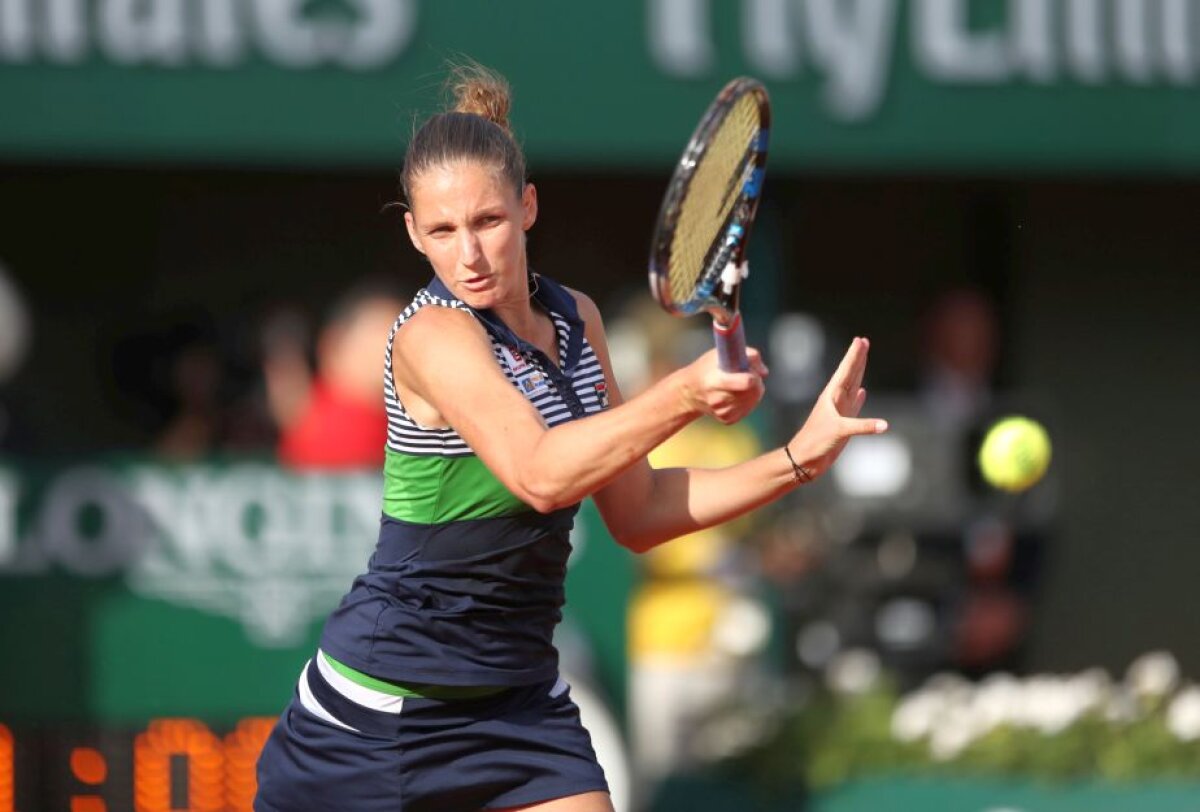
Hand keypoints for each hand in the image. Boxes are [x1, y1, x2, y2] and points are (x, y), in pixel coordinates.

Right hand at [680, 347, 767, 424]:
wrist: (689, 392)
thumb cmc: (707, 368)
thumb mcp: (720, 353)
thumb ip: (746, 355)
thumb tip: (764, 372)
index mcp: (715, 381)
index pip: (746, 383)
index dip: (754, 375)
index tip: (750, 369)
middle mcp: (718, 399)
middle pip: (753, 392)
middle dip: (756, 382)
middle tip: (750, 375)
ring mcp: (722, 412)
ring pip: (752, 401)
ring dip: (753, 391)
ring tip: (740, 383)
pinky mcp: (727, 420)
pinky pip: (747, 409)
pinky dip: (747, 401)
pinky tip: (737, 394)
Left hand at [787, 337, 886, 479]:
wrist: (805, 460)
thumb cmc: (815, 443)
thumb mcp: (838, 431)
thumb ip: (861, 426)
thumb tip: (883, 425)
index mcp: (831, 397)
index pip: (845, 371)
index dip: (853, 355)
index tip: (860, 340)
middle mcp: (835, 401)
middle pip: (850, 374)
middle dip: (857, 358)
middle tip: (863, 341)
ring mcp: (839, 412)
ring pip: (852, 386)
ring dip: (859, 373)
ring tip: (863, 360)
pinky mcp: (842, 424)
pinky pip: (854, 407)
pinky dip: (859, 398)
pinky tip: (862, 391)